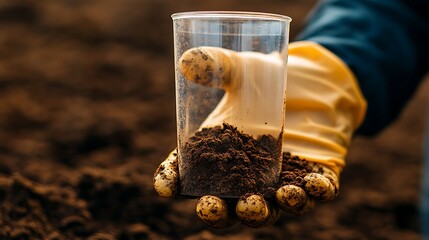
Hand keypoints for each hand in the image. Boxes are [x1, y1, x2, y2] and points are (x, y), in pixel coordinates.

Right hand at [154, 42, 365, 227]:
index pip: (188, 174)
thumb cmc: (266, 79)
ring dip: (259, 214)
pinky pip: (317, 192)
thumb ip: (217, 64)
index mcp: (220, 153)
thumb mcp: (241, 68)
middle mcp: (247, 175)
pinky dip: (314, 193)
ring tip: (254, 204)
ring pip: (268, 211)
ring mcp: (281, 180)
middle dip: (216, 212)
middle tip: (210, 206)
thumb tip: (188, 61)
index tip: (165, 185)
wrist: (312, 79)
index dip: (173, 182)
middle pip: (225, 206)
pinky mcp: (317, 175)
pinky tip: (313, 185)